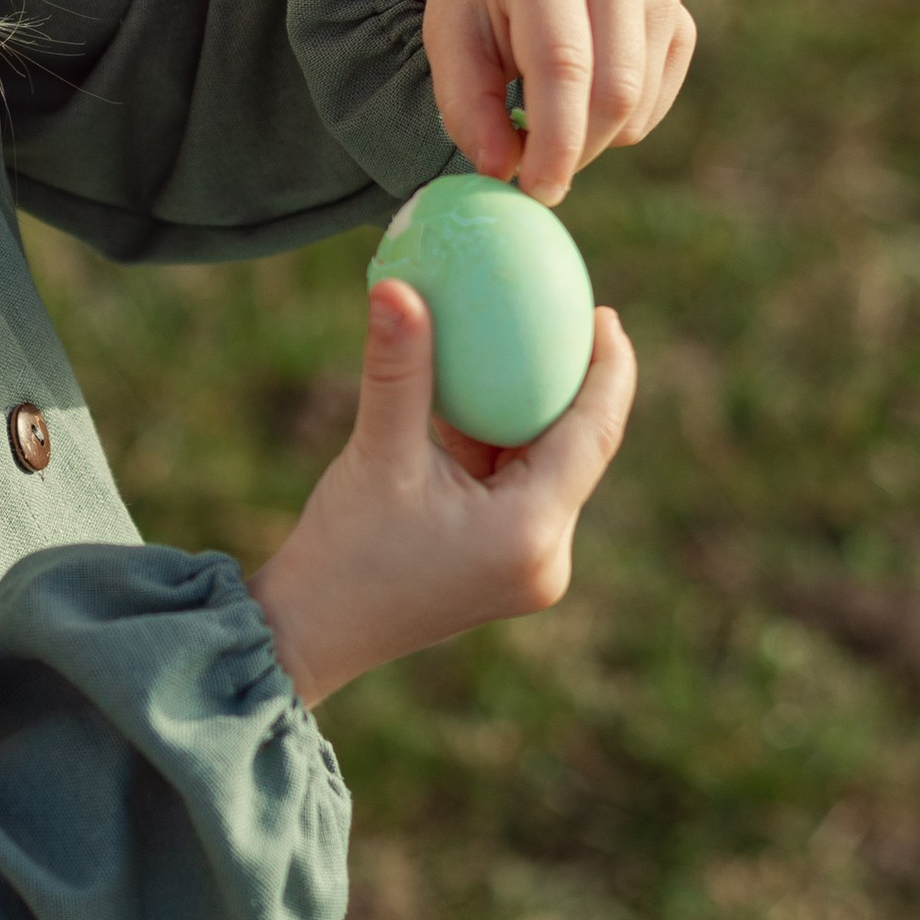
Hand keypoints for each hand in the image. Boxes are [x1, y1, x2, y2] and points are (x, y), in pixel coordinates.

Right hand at [249, 276, 635, 705]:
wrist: (309, 634)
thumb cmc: (343, 551)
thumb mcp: (376, 452)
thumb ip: (399, 368)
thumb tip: (397, 285)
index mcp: (533, 531)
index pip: (595, 434)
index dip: (610, 369)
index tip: (603, 312)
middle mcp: (547, 556)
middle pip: (578, 451)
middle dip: (570, 383)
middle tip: (563, 316)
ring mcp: (529, 568)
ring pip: (546, 470)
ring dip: (528, 415)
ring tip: (515, 348)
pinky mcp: (504, 569)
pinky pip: (519, 491)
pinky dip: (500, 447)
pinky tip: (471, 404)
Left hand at [404, 0, 693, 206]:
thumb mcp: (447, 41)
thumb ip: (467, 108)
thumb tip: (502, 172)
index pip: (563, 62)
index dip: (555, 138)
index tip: (537, 190)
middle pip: (614, 89)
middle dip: (576, 148)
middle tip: (535, 172)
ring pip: (638, 103)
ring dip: (592, 137)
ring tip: (544, 112)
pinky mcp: (679, 15)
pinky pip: (657, 100)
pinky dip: (618, 123)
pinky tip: (581, 94)